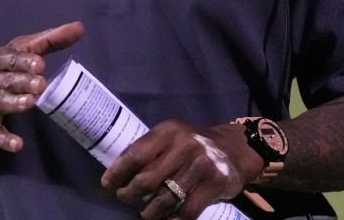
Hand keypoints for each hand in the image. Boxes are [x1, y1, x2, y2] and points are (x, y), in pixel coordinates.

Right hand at [0, 21, 83, 151]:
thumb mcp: (17, 53)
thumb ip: (48, 41)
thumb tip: (79, 28)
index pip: (10, 58)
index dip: (24, 61)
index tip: (41, 63)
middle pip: (6, 80)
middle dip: (22, 81)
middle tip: (41, 83)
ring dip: (13, 103)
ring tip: (29, 103)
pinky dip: (4, 139)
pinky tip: (17, 144)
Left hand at [101, 120, 263, 219]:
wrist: (235, 148)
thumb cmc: (193, 145)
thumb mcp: (172, 137)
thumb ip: (150, 150)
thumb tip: (117, 173)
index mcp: (169, 131)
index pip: (135, 154)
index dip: (118, 172)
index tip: (107, 184)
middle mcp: (185, 145)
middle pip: (146, 180)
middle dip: (129, 194)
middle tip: (125, 198)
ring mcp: (202, 165)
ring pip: (164, 199)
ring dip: (149, 212)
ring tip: (145, 212)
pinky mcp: (215, 184)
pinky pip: (186, 212)